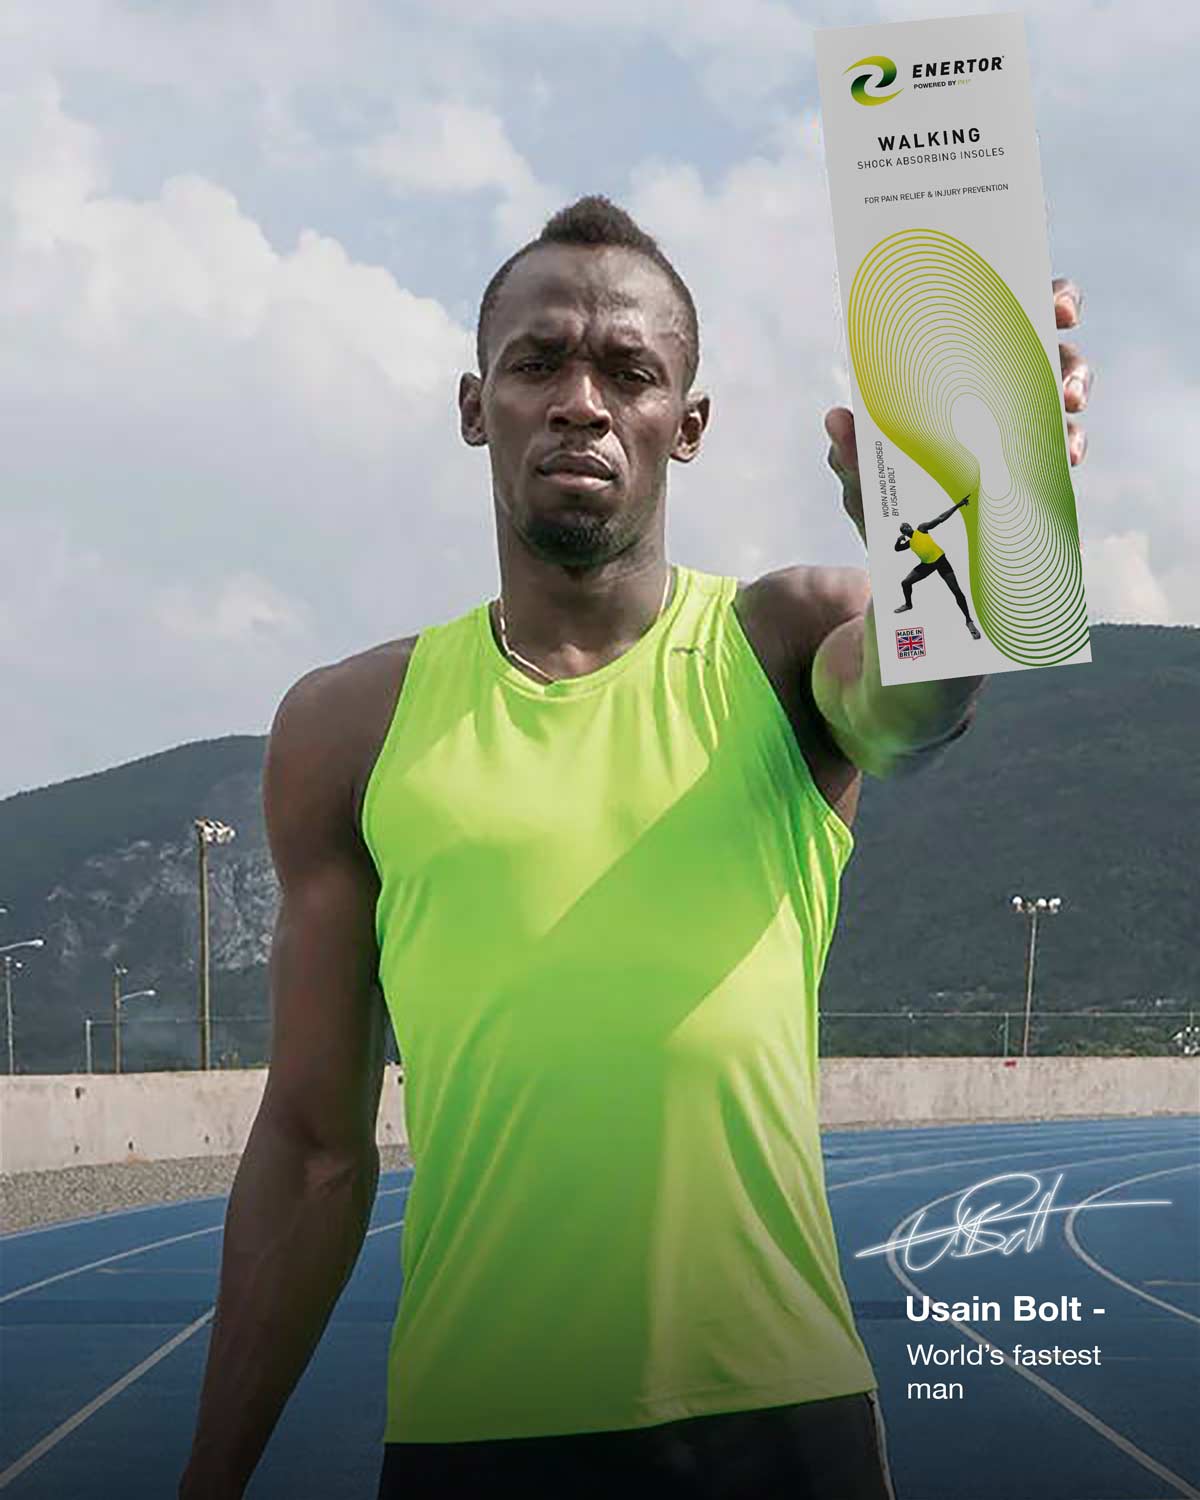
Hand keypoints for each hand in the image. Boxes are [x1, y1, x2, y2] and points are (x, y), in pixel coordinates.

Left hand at [824, 276, 1090, 534]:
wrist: (902, 566)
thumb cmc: (882, 505)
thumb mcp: (862, 480)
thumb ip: (850, 453)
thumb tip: (836, 419)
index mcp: (956, 376)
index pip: (1004, 321)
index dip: (1040, 300)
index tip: (1058, 311)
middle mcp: (997, 392)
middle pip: (1052, 352)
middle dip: (1067, 355)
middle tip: (1061, 371)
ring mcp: (1023, 430)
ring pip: (1068, 393)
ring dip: (1075, 390)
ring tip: (1068, 407)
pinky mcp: (1038, 470)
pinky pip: (1067, 447)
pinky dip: (1073, 445)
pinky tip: (1067, 457)